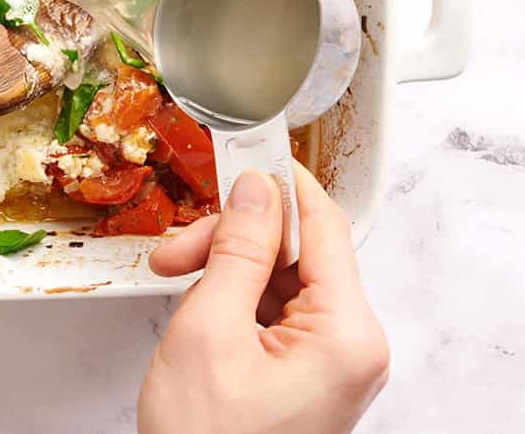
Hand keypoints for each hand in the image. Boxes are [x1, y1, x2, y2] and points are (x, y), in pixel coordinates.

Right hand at [139, 164, 388, 433]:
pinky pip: (273, 310)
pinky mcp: (306, 373)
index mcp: (346, 334)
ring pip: (278, 278)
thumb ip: (237, 251)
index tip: (246, 151)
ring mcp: (330, 362)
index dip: (279, 184)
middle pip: (295, 251)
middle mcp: (351, 346)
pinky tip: (196, 306)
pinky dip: (231, 299)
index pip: (323, 226)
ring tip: (173, 280)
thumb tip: (256, 190)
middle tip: (178, 250)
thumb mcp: (209, 331)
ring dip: (224, 269)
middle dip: (232, 240)